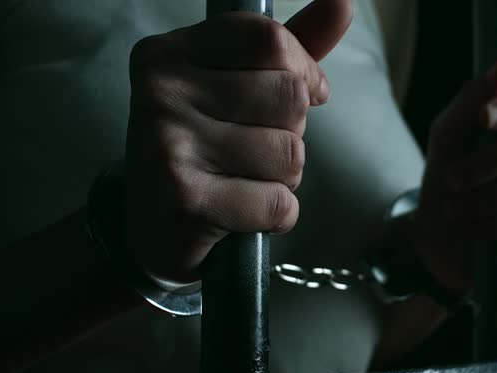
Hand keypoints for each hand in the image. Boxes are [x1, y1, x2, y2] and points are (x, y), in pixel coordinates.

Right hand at [124, 0, 353, 281]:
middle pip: (291, 97)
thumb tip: (342, 2)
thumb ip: (288, 46)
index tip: (304, 95)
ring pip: (291, 153)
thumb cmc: (205, 148)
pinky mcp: (185, 198)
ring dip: (285, 178)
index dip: (304, 71)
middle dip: (293, 133)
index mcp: (171, 52)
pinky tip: (243, 213)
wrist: (154, 227)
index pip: (271, 40)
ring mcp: (168, 143)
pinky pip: (279, 202)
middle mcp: (162, 90)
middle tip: (255, 151)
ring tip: (245, 181)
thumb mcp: (237, 87)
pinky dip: (276, 215)